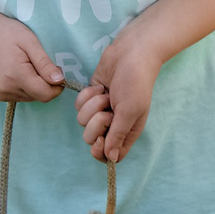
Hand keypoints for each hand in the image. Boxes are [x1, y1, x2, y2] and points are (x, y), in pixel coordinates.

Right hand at [0, 15, 65, 102]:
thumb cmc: (7, 33)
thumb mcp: (30, 42)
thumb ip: (45, 64)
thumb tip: (59, 80)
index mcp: (15, 75)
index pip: (46, 94)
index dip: (57, 85)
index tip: (57, 69)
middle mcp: (6, 89)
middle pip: (39, 96)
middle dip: (46, 83)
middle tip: (40, 63)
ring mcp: (0, 93)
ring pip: (31, 97)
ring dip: (35, 85)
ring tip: (27, 65)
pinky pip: (20, 96)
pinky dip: (25, 87)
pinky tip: (19, 71)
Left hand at [77, 38, 157, 162]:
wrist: (131, 53)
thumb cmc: (136, 82)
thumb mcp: (130, 111)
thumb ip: (118, 136)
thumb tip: (111, 160)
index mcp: (127, 131)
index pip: (111, 155)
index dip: (102, 151)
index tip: (101, 139)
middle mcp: (113, 124)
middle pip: (92, 139)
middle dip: (96, 123)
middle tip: (108, 109)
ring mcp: (101, 110)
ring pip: (83, 121)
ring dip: (93, 105)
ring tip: (107, 94)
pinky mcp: (91, 97)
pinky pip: (78, 106)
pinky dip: (87, 95)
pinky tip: (100, 87)